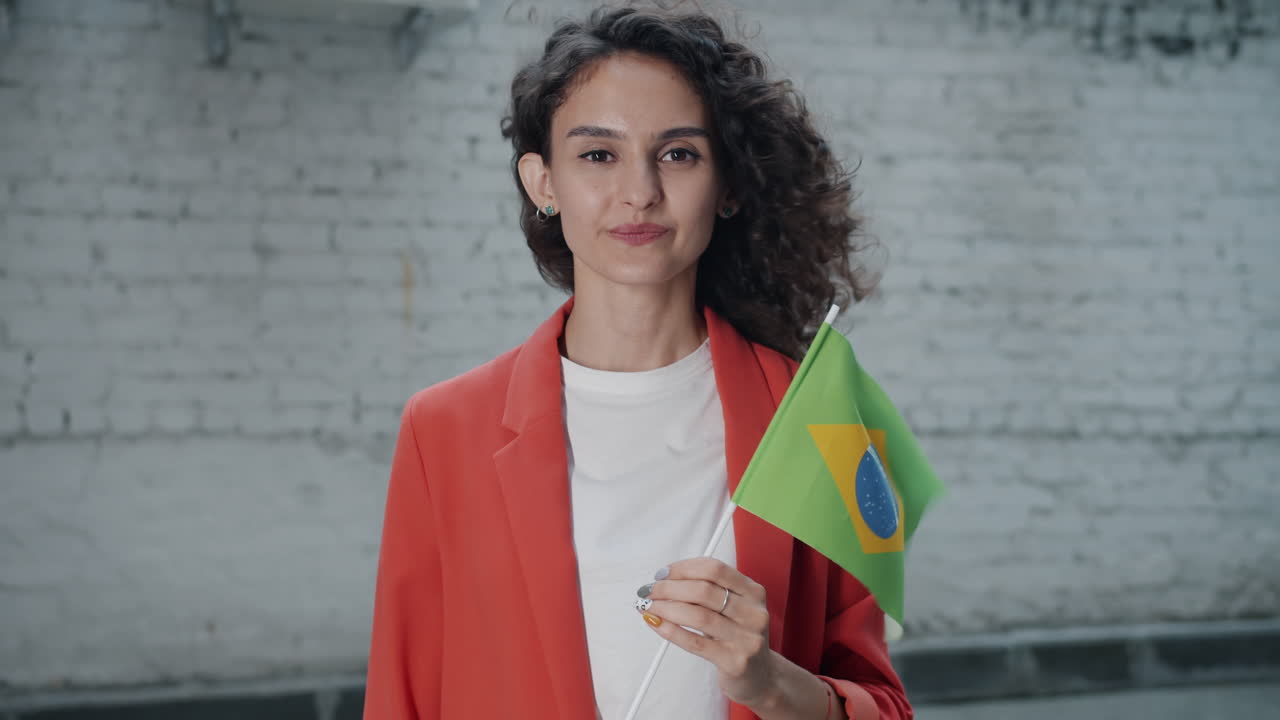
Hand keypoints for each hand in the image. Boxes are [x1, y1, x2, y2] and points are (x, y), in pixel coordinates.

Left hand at [635, 557, 779, 707]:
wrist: (760, 677)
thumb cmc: (738, 637)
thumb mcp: (733, 608)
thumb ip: (708, 590)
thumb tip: (664, 579)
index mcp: (754, 592)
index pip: (714, 569)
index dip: (683, 568)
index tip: (662, 574)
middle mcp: (754, 613)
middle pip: (703, 591)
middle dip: (669, 588)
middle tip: (649, 591)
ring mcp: (746, 639)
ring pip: (697, 616)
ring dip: (665, 608)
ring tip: (648, 606)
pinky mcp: (734, 662)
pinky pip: (694, 642)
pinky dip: (670, 631)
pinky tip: (656, 624)